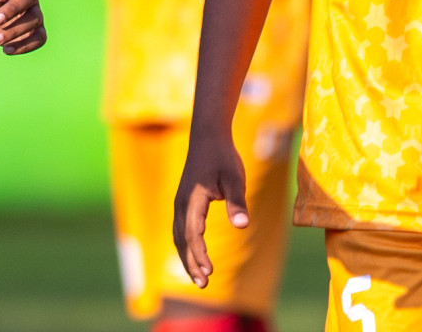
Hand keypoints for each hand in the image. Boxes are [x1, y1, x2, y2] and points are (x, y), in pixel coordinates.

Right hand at [174, 134, 248, 287]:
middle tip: (203, 284)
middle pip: (182, 241)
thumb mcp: (234, 177)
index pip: (193, 235)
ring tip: (199, 276)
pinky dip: (186, 245)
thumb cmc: (223, 157)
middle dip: (191, 264)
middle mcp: (180, 205)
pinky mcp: (182, 202)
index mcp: (191, 201)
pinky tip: (196, 254)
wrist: (208, 137)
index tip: (210, 272)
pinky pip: (181, 230)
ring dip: (187, 257)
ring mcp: (179, 204)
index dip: (200, 255)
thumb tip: (243, 225)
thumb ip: (237, 202)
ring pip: (179, 237)